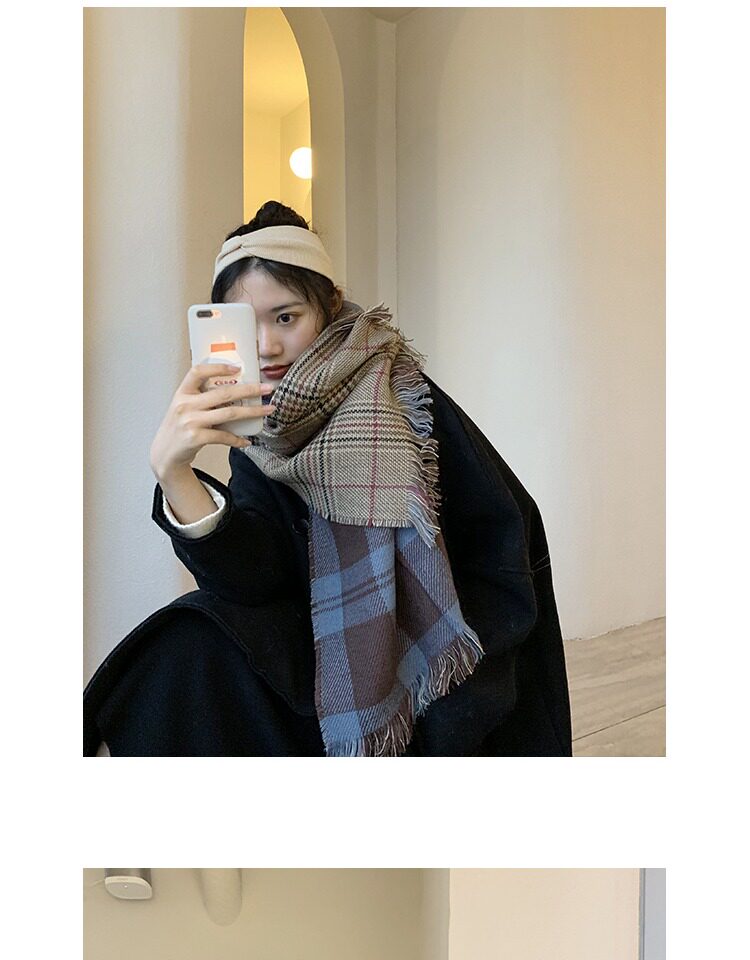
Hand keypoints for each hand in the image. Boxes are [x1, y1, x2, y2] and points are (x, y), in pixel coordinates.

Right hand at [150, 363, 274, 479]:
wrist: (164, 454)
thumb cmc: (179, 428)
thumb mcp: (184, 407)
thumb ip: (202, 397)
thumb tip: (236, 390)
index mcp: (182, 393)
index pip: (198, 372)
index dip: (218, 367)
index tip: (238, 368)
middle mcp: (185, 405)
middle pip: (223, 393)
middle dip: (250, 389)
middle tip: (267, 388)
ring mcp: (190, 422)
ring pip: (229, 413)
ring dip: (252, 412)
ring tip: (267, 410)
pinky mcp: (196, 438)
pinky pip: (224, 436)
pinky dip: (237, 438)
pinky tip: (246, 440)